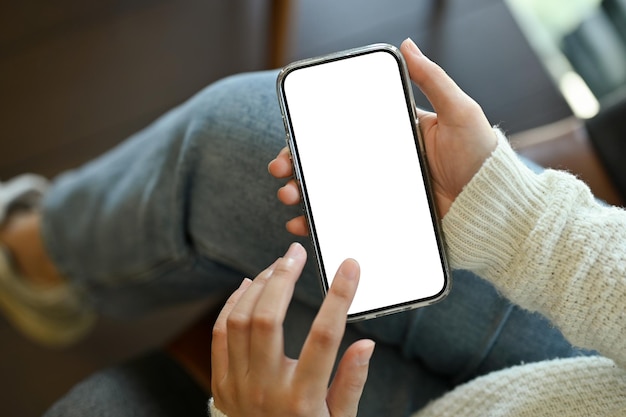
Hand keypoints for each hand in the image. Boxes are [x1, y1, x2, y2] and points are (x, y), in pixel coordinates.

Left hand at [211, 242, 374, 416]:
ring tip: (277, 267)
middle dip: (284, 277)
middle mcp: (267, 389)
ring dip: (258, 287)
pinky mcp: (221, 385)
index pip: (325, 337)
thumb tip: (367, 344)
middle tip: (296, 253)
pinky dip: (232, 305)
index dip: (340, 296)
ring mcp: (238, 386)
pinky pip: (220, 334)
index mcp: (303, 399)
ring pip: (240, 321)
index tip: (350, 266)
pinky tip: (248, 286)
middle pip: (269, 319)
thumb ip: (352, 382)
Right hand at [268, 38, 497, 235]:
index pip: (344, 133)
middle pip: (329, 163)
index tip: (292, 138)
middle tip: (281, 169)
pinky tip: (305, 224)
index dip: (313, 135)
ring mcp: (381, 194)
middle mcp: (382, 164)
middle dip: (297, 165)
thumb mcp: (460, 112)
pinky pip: (349, 220)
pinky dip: (323, 223)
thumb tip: (407, 45)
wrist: (497, 210)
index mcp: (392, 136)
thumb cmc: (483, 158)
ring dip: (303, 193)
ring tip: (289, 195)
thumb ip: (433, 80)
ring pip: (332, 193)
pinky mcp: (386, 219)